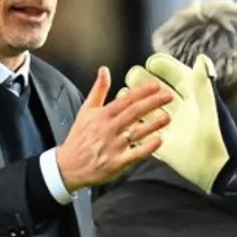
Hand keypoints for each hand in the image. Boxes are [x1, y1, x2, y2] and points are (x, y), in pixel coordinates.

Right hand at [55, 66, 171, 190]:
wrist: (68, 166)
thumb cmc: (79, 137)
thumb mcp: (86, 111)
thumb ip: (98, 90)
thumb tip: (104, 70)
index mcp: (102, 116)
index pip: (125, 100)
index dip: (141, 92)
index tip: (156, 85)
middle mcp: (108, 129)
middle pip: (133, 113)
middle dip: (152, 103)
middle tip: (168, 96)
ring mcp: (112, 147)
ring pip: (136, 133)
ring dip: (153, 124)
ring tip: (167, 116)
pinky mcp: (116, 164)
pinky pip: (134, 155)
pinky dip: (147, 148)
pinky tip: (159, 141)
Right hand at [124, 53, 236, 219]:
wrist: (217, 170)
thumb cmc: (217, 138)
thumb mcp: (208, 109)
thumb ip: (203, 85)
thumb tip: (202, 58)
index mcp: (194, 97)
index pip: (177, 75)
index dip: (164, 67)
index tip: (152, 62)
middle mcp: (182, 109)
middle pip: (159, 90)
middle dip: (144, 81)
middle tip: (132, 75)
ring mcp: (172, 126)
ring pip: (150, 109)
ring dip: (137, 101)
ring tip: (123, 93)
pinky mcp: (165, 143)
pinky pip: (147, 131)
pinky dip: (136, 123)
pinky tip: (125, 119)